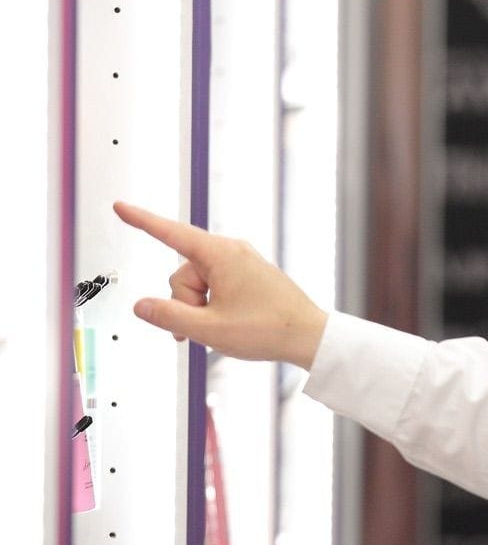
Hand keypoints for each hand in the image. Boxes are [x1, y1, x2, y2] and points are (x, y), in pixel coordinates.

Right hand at [113, 201, 328, 368]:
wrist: (310, 337)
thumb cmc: (268, 330)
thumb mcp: (209, 330)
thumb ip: (169, 317)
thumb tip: (141, 306)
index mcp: (222, 255)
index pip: (171, 233)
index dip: (142, 221)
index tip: (120, 206)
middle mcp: (231, 252)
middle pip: (183, 274)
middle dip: (186, 303)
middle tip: (208, 327)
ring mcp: (241, 264)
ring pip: (197, 285)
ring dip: (199, 309)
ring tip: (223, 329)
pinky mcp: (247, 276)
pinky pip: (215, 288)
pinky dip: (212, 308)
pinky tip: (227, 325)